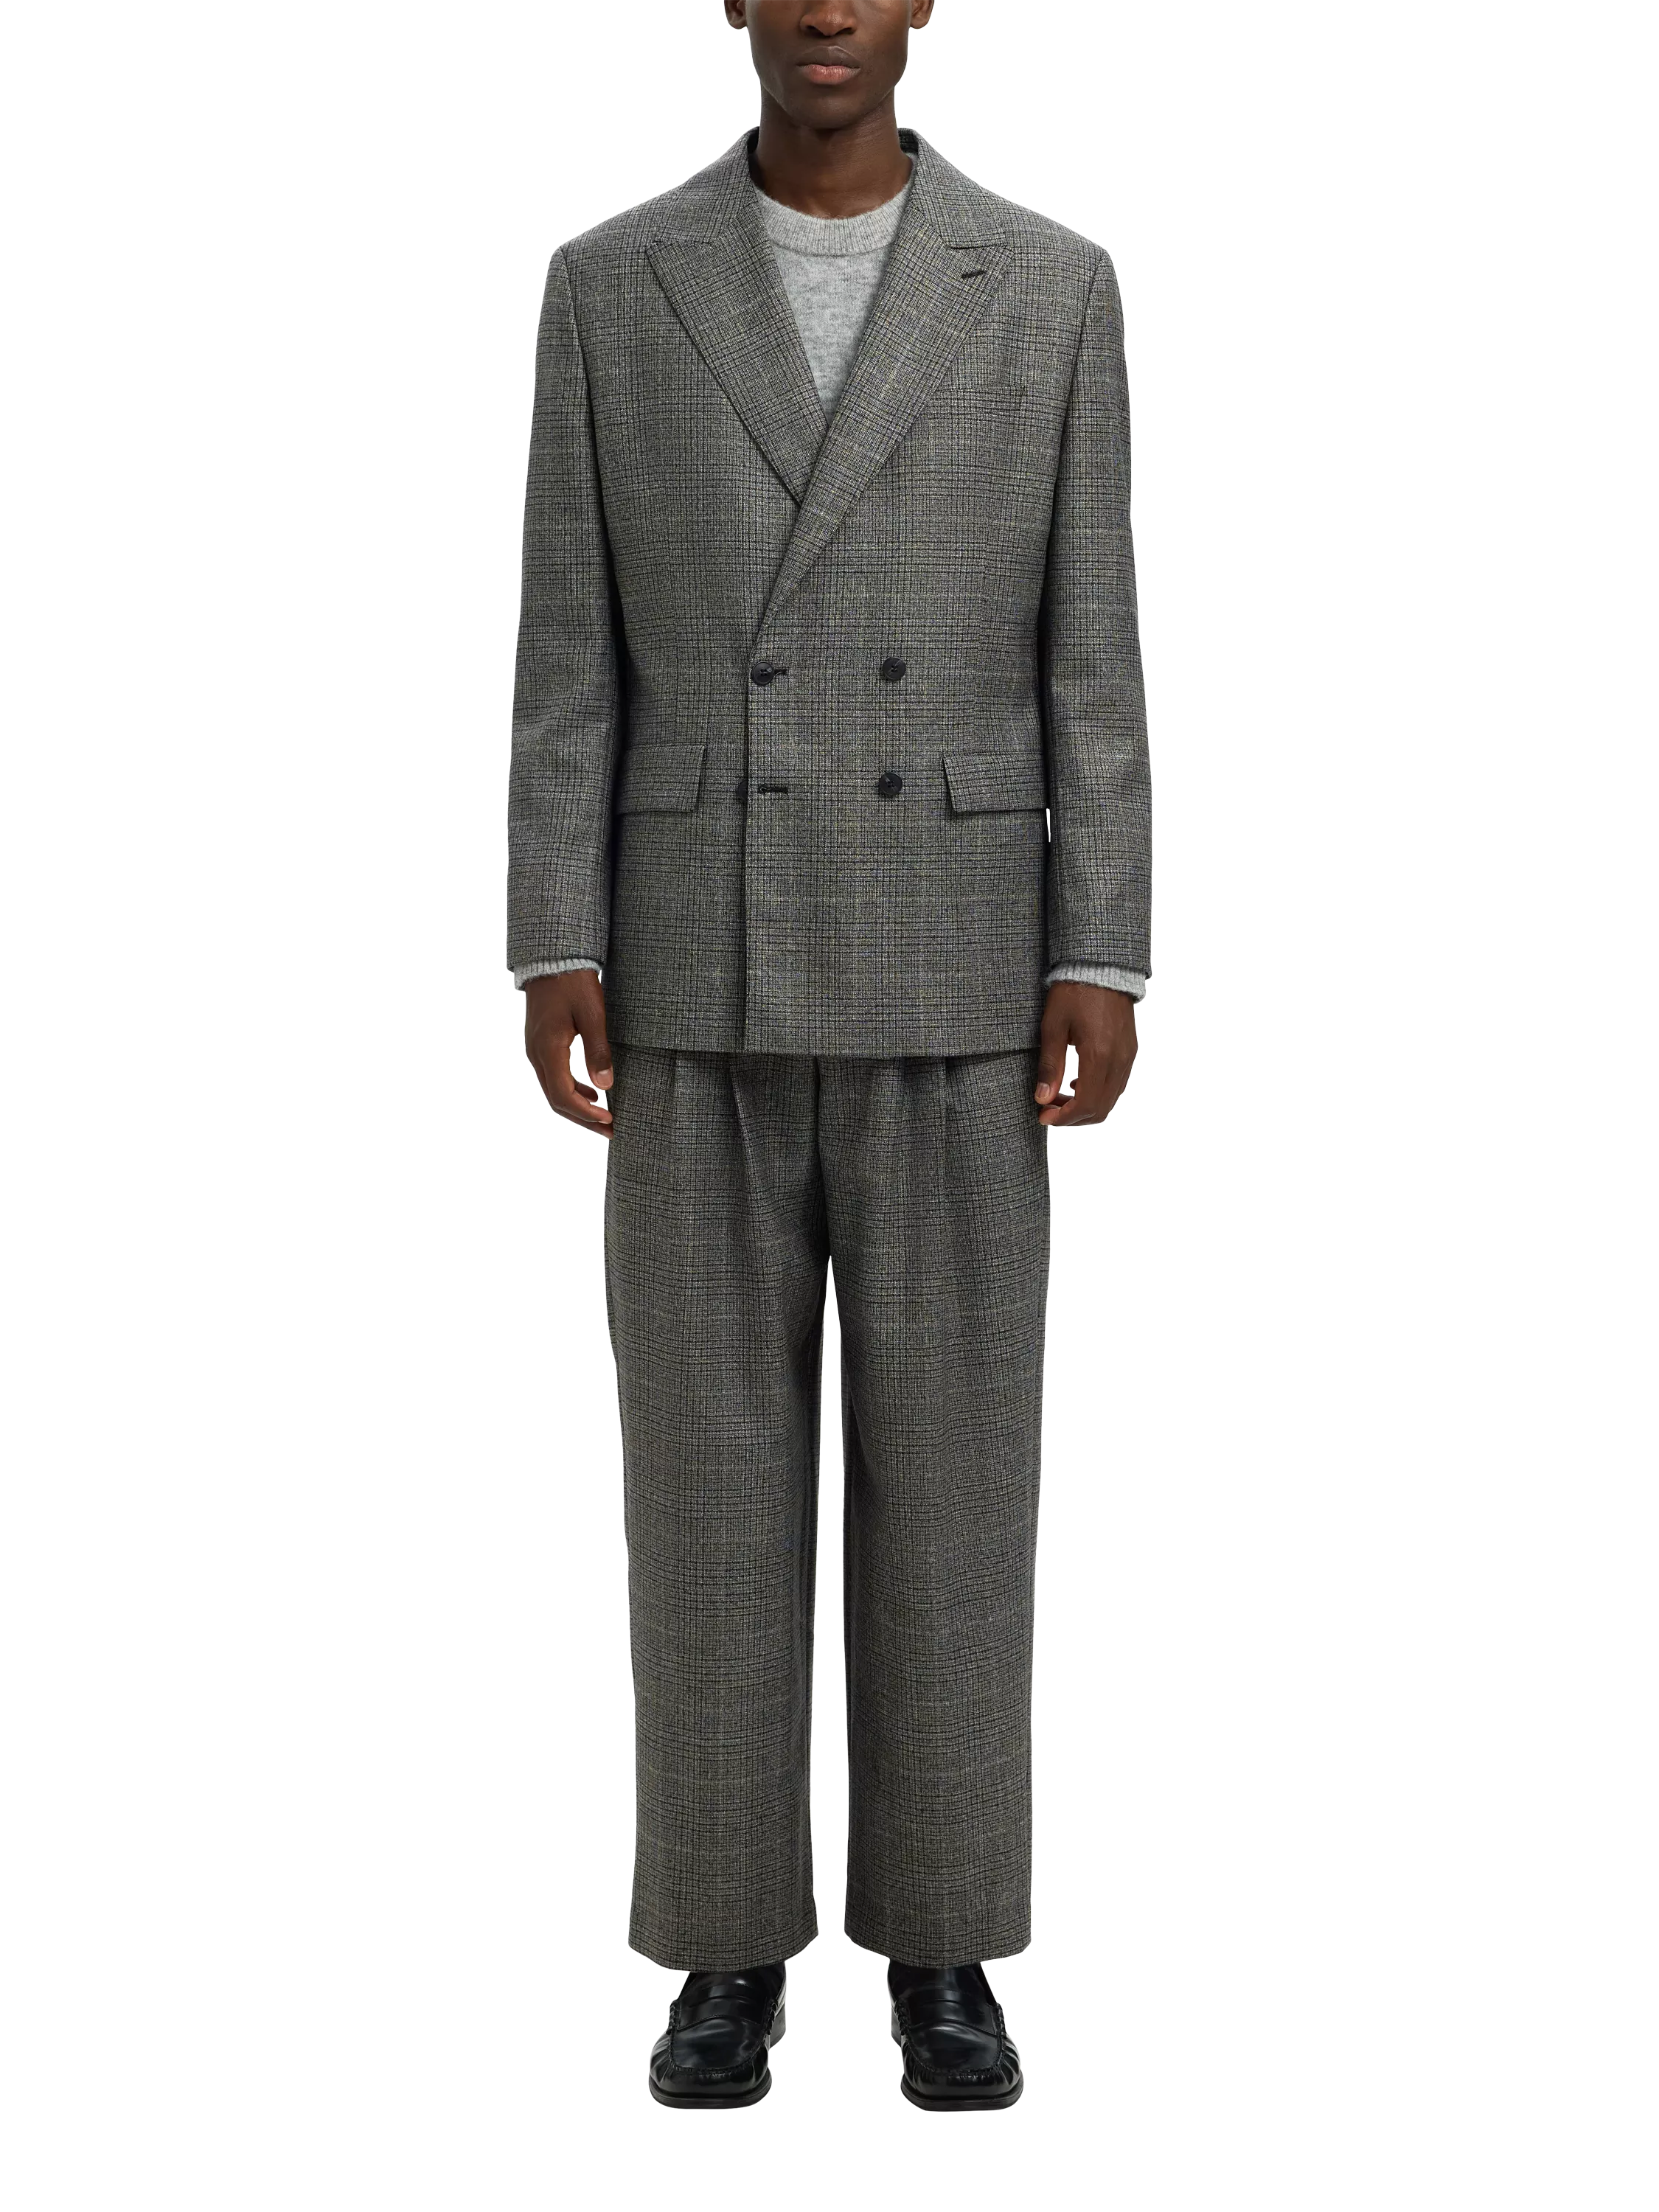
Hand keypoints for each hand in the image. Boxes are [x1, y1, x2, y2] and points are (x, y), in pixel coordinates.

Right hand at [524, 970, 613, 1137]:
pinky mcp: (541, 1044)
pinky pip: (553, 1077)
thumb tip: (605, 1085)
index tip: (610, 1120)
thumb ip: (598, 1050)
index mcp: (548, 1050)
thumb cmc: (574, 983)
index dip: (586, 1113)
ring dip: (578, 1107)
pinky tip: (592, 1092)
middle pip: (556, 1100)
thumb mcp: (592, 1014)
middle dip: (584, 1119)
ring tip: (605, 1118)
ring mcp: (536, 1050)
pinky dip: (572, 1090)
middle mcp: (536, 1054)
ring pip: (553, 1090)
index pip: (562, 1096)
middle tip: (611, 1131)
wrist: (552, 958)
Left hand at [1034, 982, 1137, 1127]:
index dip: (1064, 1118)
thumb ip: (1050, 1066)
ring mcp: (1127, 1056)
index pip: (1086, 1104)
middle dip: (1073, 1117)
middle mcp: (1119, 1060)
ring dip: (1085, 1106)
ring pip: (1111, 1099)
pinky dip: (1098, 1093)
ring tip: (1059, 1098)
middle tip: (1048, 1111)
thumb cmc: (1073, 992)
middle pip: (1101, 1109)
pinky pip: (1117, 1084)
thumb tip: (1043, 1098)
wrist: (1101, 966)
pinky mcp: (1130, 1050)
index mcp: (1099, 1055)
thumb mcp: (1053, 1027)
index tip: (1043, 1117)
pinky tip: (1078, 1083)